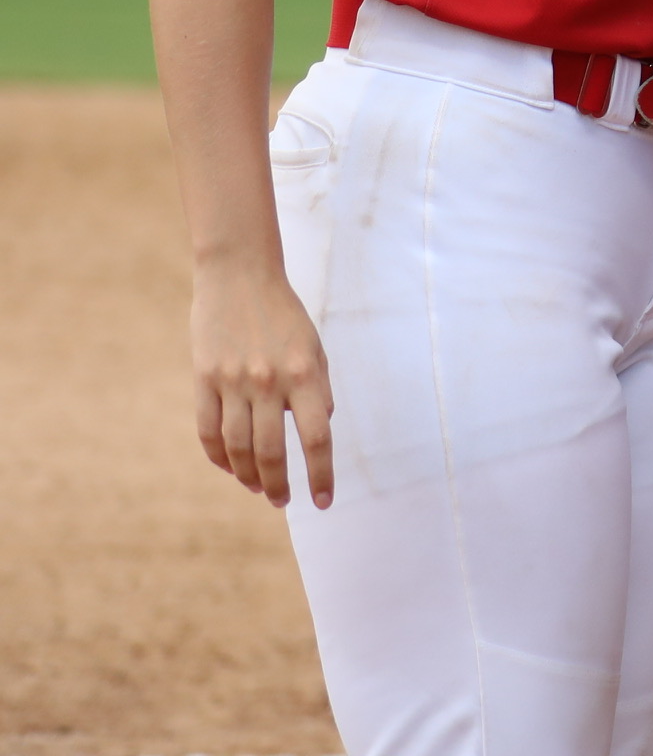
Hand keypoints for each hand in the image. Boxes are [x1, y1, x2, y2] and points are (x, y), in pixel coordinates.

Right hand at [190, 256, 332, 508]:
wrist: (239, 277)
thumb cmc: (285, 317)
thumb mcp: (315, 349)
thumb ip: (319, 390)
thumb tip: (321, 429)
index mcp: (305, 374)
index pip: (316, 438)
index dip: (321, 474)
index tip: (323, 501)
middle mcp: (269, 382)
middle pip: (272, 451)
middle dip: (279, 485)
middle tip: (282, 502)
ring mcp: (233, 382)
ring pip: (237, 448)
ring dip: (248, 476)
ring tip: (259, 489)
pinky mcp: (203, 380)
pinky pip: (208, 431)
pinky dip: (218, 457)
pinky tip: (230, 468)